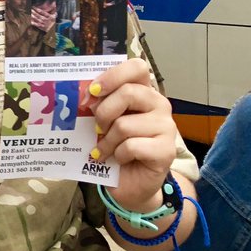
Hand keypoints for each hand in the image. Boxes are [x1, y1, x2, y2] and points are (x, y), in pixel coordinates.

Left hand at [30, 2, 56, 31]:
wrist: (53, 29)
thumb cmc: (52, 20)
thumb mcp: (55, 15)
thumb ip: (54, 9)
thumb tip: (54, 3)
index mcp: (50, 17)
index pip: (43, 12)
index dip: (38, 9)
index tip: (33, 7)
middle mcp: (47, 20)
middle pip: (39, 16)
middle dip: (34, 12)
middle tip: (30, 9)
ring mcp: (44, 24)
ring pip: (38, 20)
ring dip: (33, 17)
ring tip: (30, 13)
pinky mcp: (41, 27)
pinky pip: (37, 25)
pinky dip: (34, 23)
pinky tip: (30, 20)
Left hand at [86, 59, 176, 211]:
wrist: (130, 182)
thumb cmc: (115, 146)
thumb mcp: (104, 121)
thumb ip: (99, 104)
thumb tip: (84, 95)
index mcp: (144, 92)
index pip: (137, 67)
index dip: (113, 75)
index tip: (93, 90)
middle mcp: (159, 105)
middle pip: (128, 93)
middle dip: (103, 112)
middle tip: (96, 128)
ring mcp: (166, 127)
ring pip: (125, 124)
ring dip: (107, 141)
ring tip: (104, 149)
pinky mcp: (166, 150)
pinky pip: (132, 146)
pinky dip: (118, 155)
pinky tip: (118, 159)